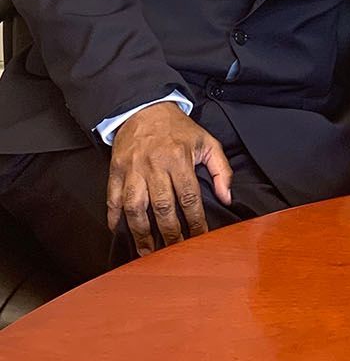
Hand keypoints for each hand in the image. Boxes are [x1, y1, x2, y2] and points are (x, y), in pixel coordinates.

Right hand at [107, 102, 232, 255]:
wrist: (144, 108)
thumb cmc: (177, 129)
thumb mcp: (207, 142)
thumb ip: (221, 169)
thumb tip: (227, 197)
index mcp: (179, 158)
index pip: (189, 197)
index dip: (195, 221)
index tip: (199, 238)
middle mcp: (155, 166)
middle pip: (162, 207)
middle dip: (169, 233)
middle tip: (174, 252)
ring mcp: (133, 170)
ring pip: (135, 207)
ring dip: (140, 233)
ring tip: (146, 252)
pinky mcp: (116, 171)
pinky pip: (112, 198)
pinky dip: (114, 217)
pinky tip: (118, 232)